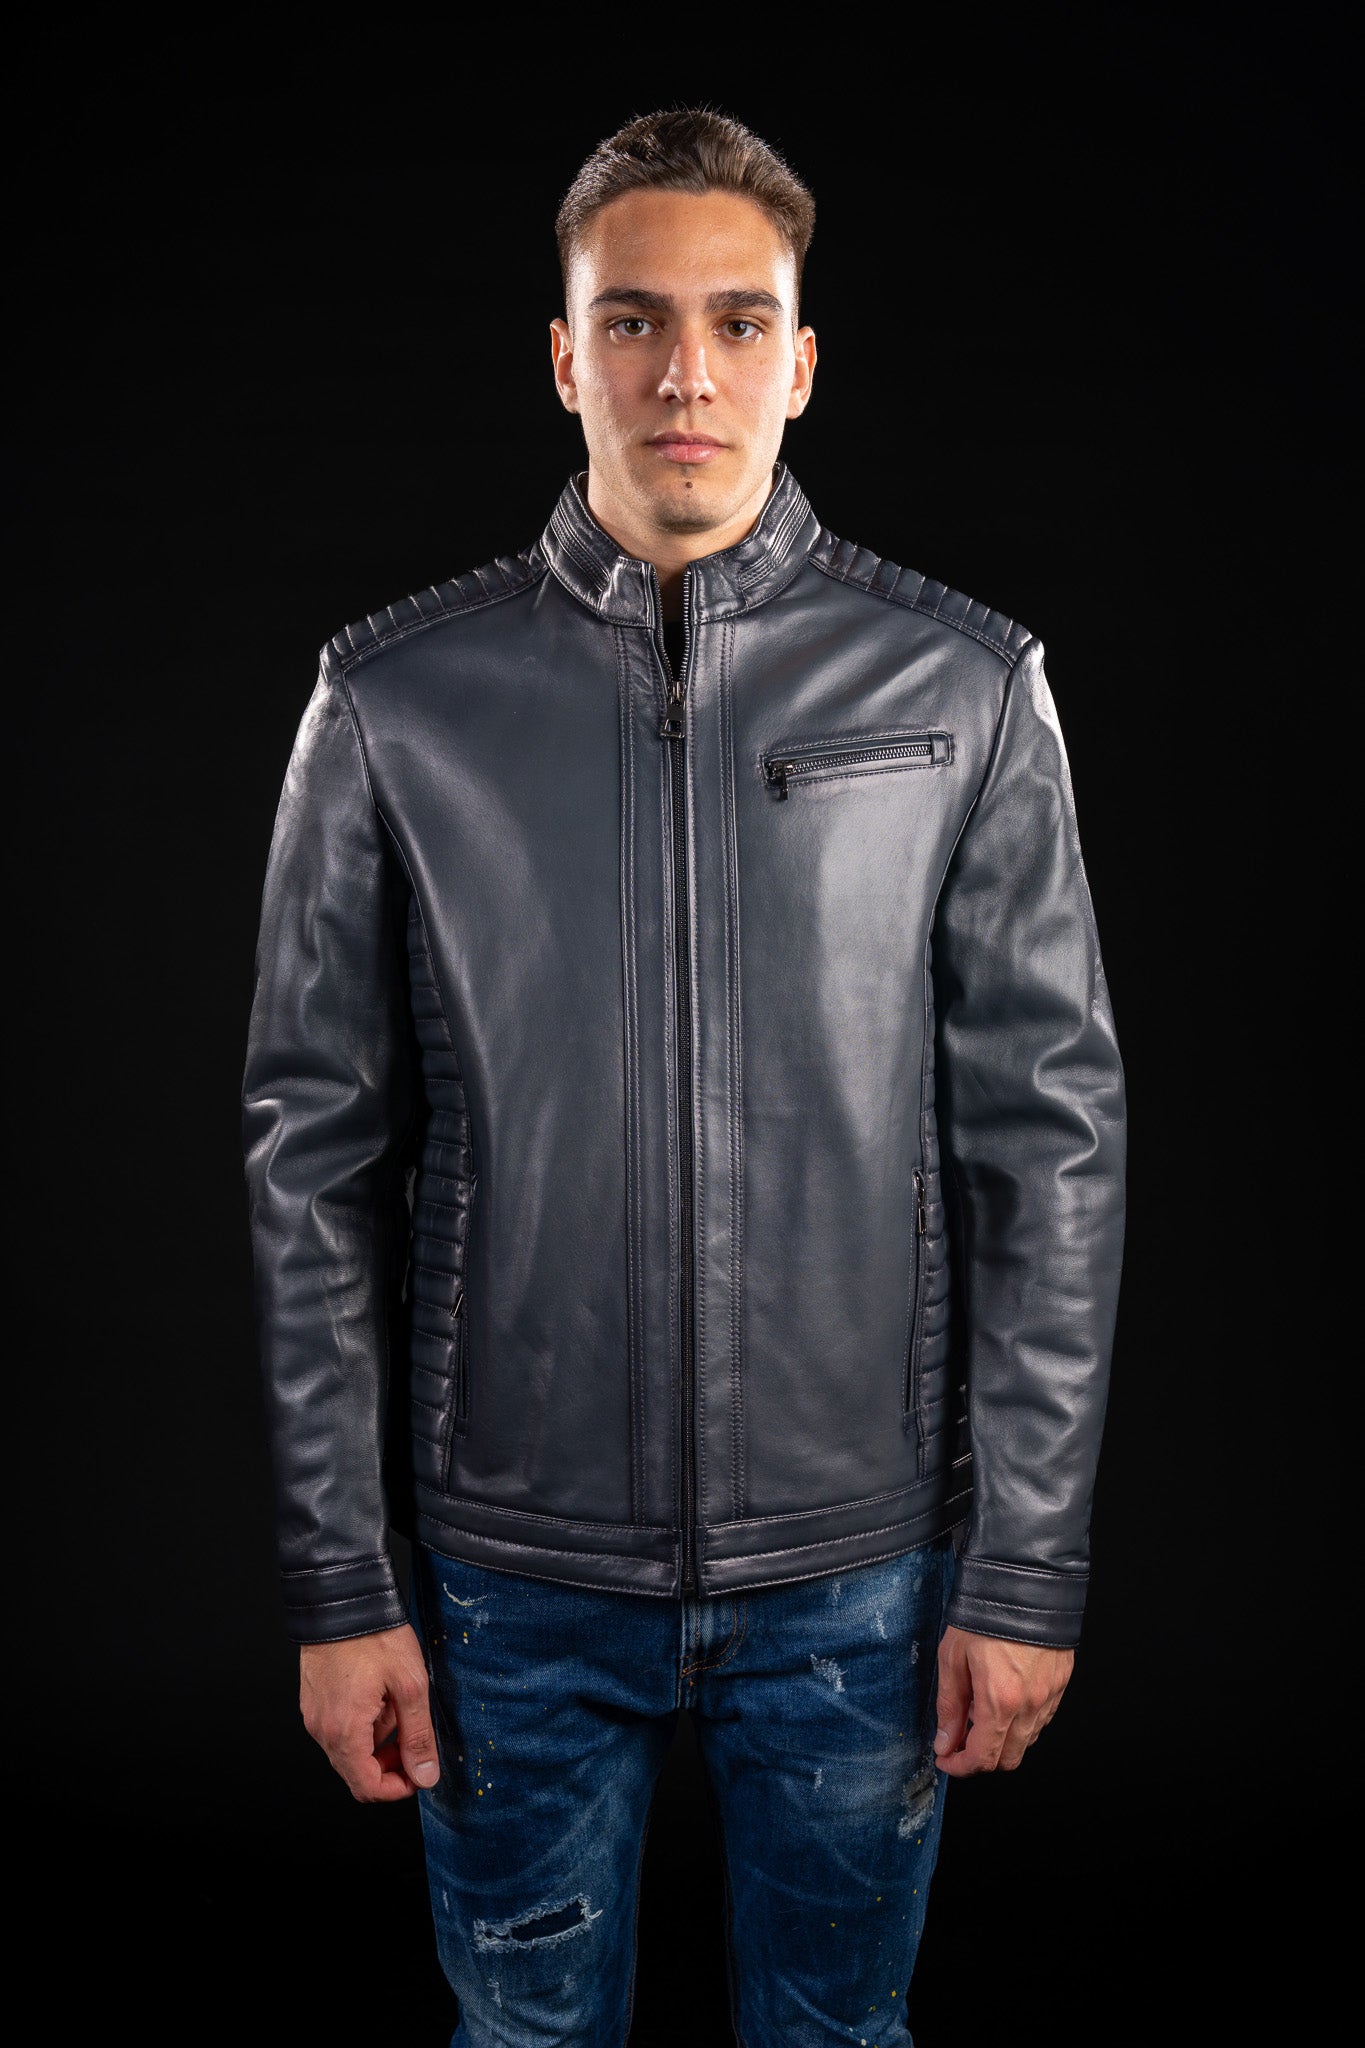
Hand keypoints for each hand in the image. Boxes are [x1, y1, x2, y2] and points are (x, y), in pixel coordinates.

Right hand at [299, 1623, 439, 1802]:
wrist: (342, 1599)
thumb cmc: (375, 1636)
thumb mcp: (410, 1685)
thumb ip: (418, 1736)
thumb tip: (425, 1775)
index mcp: (344, 1732)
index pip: (367, 1787)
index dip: (397, 1788)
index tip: (419, 1773)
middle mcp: (322, 1730)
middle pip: (356, 1772)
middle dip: (389, 1765)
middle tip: (414, 1740)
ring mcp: (314, 1715)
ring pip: (349, 1751)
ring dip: (377, 1742)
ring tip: (398, 1707)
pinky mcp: (313, 1700)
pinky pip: (339, 1729)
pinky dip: (362, 1725)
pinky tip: (379, 1696)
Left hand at [933, 1624, 1072, 1775]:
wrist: (1024, 1580)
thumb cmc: (985, 1612)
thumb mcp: (952, 1657)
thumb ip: (949, 1706)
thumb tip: (944, 1743)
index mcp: (1001, 1701)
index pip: (983, 1758)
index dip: (960, 1767)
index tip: (946, 1760)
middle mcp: (1031, 1705)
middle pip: (1008, 1759)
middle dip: (981, 1759)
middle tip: (959, 1741)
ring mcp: (1050, 1695)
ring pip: (1027, 1742)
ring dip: (1002, 1741)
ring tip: (980, 1713)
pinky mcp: (1061, 1683)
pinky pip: (1042, 1720)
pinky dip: (1022, 1724)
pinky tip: (1004, 1701)